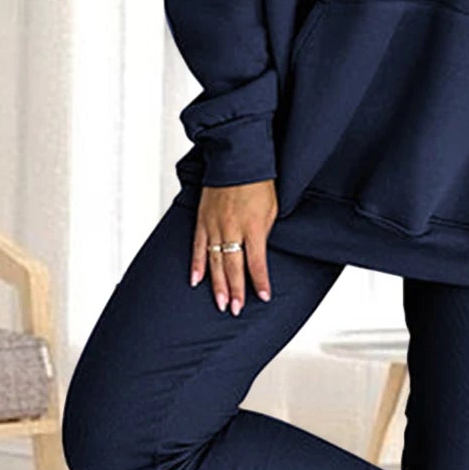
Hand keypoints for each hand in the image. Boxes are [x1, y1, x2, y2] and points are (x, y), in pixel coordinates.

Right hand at [191, 179, 276, 314]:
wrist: (236, 159)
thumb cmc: (258, 183)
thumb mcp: (272, 209)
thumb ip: (264, 234)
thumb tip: (259, 254)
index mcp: (253, 226)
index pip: (257, 262)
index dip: (260, 281)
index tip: (263, 297)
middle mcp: (232, 228)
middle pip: (233, 266)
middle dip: (235, 290)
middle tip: (235, 310)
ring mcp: (215, 225)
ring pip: (214, 261)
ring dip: (217, 284)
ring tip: (220, 303)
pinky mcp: (202, 220)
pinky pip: (198, 246)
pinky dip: (197, 264)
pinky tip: (196, 281)